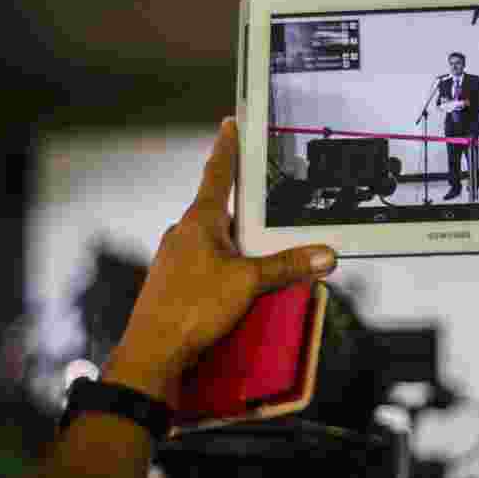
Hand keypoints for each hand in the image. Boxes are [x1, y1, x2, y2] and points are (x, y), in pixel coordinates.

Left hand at [104, 118, 336, 400]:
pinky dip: (230, 268)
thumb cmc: (192, 308)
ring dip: (241, 245)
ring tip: (267, 255)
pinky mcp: (176, 283)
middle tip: (273, 204)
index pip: (217, 173)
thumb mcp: (248, 283)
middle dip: (248, 210)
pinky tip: (244, 286)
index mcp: (199, 220)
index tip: (231, 123)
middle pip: (222, 210)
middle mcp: (185, 233)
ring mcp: (177, 258)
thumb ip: (288, 267)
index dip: (228, 147)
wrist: (152, 354)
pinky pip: (209, 265)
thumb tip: (326, 255)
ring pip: (217, 241)